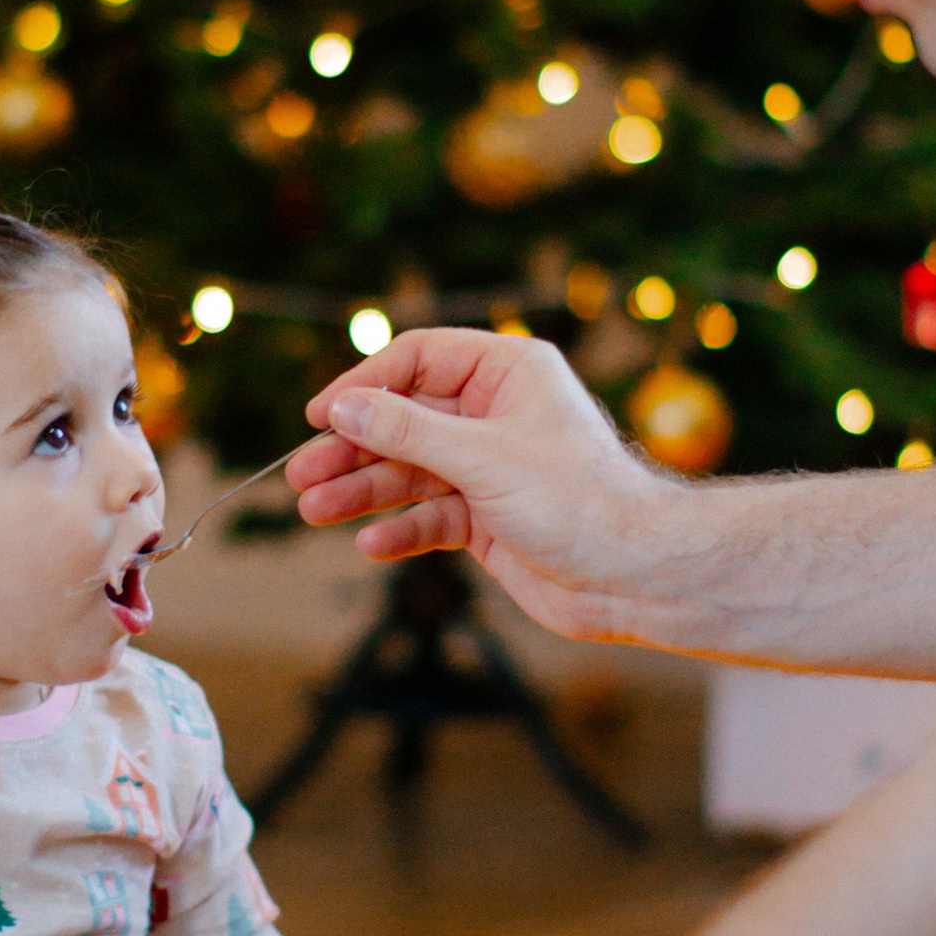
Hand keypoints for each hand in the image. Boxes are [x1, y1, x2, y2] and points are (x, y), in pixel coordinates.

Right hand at [284, 326, 666, 641]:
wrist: (634, 576)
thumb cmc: (577, 501)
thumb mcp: (482, 458)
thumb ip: (406, 431)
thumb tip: (342, 405)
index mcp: (509, 372)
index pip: (420, 359)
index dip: (366, 383)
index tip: (319, 416)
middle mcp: (499, 413)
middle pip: (406, 419)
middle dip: (354, 447)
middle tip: (301, 475)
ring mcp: (493, 468)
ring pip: (412, 472)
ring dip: (364, 491)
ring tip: (315, 510)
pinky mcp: (491, 518)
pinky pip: (432, 516)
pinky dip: (402, 529)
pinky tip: (371, 544)